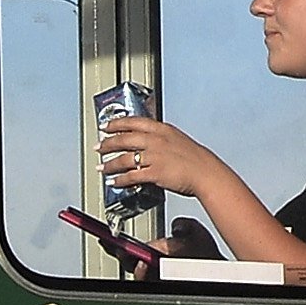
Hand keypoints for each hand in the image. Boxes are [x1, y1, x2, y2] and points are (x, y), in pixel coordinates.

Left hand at [94, 112, 230, 209]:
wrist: (207, 173)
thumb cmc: (196, 160)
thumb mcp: (178, 140)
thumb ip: (162, 139)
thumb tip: (149, 143)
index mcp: (162, 129)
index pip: (134, 122)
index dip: (117, 123)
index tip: (106, 126)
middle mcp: (156, 140)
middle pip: (125, 139)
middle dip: (108, 143)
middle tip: (99, 146)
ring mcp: (154, 156)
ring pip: (125, 158)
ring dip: (110, 164)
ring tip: (102, 167)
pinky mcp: (155, 172)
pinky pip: (132, 176)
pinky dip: (121, 179)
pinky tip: (115, 182)